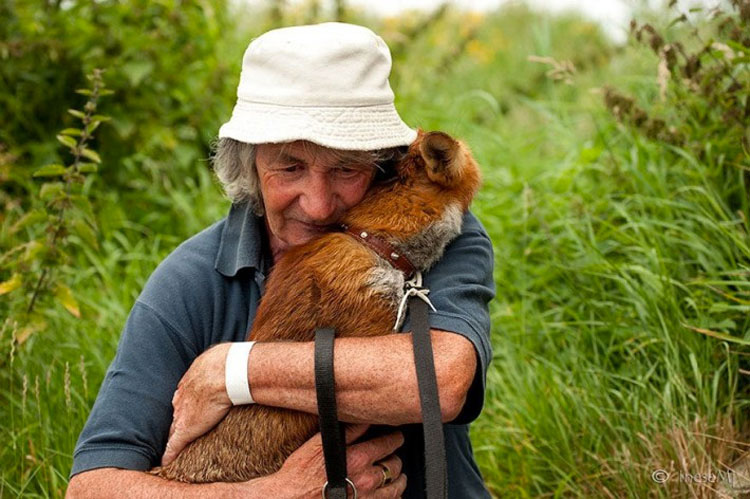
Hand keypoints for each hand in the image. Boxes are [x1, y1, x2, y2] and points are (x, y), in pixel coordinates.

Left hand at [161, 343, 232, 465]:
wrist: (226, 373)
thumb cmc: (227, 362)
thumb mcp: (222, 356)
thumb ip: (223, 361)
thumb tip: (238, 358)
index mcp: (190, 382)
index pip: (183, 397)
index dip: (185, 404)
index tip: (188, 408)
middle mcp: (182, 398)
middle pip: (176, 412)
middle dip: (177, 418)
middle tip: (179, 425)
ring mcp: (182, 414)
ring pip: (173, 428)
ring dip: (173, 435)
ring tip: (172, 444)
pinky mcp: (186, 429)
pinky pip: (173, 445)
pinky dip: (169, 454)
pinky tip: (166, 462)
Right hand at [260, 424, 406, 497]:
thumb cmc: (298, 474)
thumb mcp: (318, 444)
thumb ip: (343, 431)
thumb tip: (359, 416)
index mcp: (357, 459)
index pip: (387, 442)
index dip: (394, 437)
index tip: (395, 435)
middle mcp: (365, 480)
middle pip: (394, 464)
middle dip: (394, 457)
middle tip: (393, 454)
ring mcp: (366, 498)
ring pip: (396, 486)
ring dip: (398, 479)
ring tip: (396, 475)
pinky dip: (393, 497)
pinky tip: (389, 493)